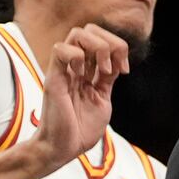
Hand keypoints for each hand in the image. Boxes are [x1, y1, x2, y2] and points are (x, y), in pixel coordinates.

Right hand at [32, 24, 129, 172]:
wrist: (64, 149)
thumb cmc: (80, 130)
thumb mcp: (102, 100)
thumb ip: (107, 80)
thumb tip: (117, 62)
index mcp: (87, 71)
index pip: (101, 39)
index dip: (118, 47)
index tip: (124, 69)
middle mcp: (75, 67)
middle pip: (89, 29)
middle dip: (109, 42)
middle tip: (112, 69)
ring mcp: (64, 70)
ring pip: (77, 33)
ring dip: (97, 48)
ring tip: (100, 71)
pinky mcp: (54, 78)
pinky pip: (61, 50)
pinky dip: (77, 56)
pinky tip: (83, 75)